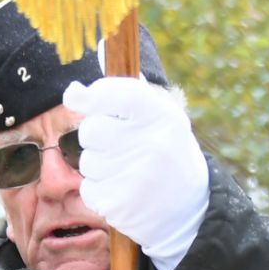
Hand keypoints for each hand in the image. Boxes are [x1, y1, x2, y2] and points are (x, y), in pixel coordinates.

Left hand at [63, 77, 207, 269]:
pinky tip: (123, 192)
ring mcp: (137, 177)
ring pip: (87, 163)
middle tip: (121, 147)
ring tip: (128, 173)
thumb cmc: (167, 154)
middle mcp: (152, 145)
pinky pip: (88, 189)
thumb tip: (92, 57)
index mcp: (164, 116)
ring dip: (99, 168)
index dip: (91, 95)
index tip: (78, 97)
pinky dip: (99, 192)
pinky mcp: (122, 205)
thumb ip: (126, 91)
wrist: (190, 212)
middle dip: (97, 139)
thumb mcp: (160, 118)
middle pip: (90, 131)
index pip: (115, 94)